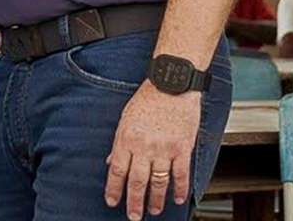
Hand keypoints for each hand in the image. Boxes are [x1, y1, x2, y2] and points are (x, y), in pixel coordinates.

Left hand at [105, 82, 200, 219]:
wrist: (172, 83)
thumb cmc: (148, 98)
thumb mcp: (125, 118)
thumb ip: (119, 142)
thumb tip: (110, 161)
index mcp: (127, 138)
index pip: (116, 170)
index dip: (114, 189)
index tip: (113, 202)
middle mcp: (144, 146)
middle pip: (137, 182)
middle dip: (134, 202)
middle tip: (134, 216)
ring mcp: (164, 148)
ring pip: (158, 182)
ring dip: (155, 200)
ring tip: (153, 210)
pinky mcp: (182, 148)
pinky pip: (181, 174)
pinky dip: (179, 189)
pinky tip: (177, 199)